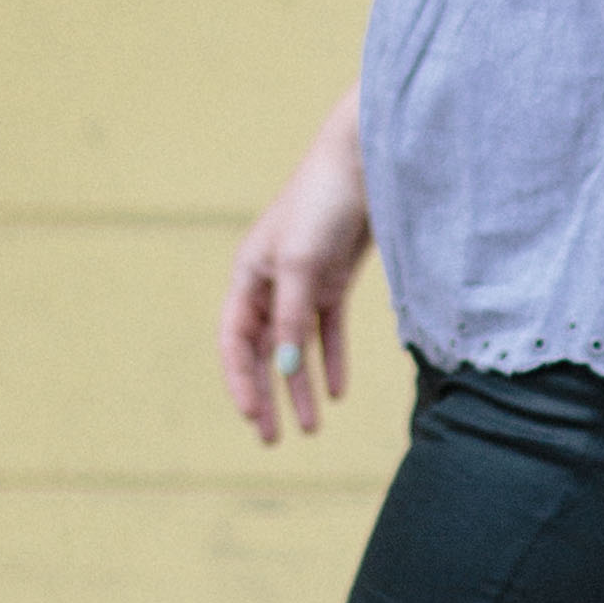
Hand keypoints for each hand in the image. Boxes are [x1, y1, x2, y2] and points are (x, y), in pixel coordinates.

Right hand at [218, 95, 372, 446]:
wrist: (368, 162)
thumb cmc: (324, 204)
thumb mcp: (302, 265)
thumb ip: (291, 320)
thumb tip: (284, 370)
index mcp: (248, 275)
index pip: (236, 341)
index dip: (241, 381)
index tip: (254, 416)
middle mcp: (271, 283)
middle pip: (263, 351)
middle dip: (268, 395)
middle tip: (274, 440)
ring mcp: (304, 282)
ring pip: (296, 347)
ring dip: (301, 387)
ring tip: (311, 429)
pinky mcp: (335, 280)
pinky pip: (327, 331)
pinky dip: (331, 360)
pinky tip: (337, 392)